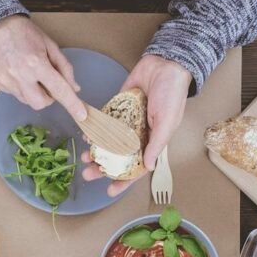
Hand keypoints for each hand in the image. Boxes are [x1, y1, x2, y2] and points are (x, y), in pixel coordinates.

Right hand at [0, 15, 85, 118]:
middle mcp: (20, 76)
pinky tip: (16, 72)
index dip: (71, 104)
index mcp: (36, 63)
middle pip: (40, 103)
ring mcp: (6, 82)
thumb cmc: (22, 32)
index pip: (59, 89)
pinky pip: (14, 94)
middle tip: (46, 83)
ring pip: (26, 100)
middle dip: (47, 98)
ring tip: (28, 73)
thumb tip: (73, 88)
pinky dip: (20, 87)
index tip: (81, 115)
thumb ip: (63, 67)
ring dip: (33, 92)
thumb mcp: (49, 44)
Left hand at [81, 54, 190, 195]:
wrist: (165, 65)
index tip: (109, 191)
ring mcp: (126, 122)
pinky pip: (103, 123)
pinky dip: (95, 130)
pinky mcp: (116, 108)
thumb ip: (156, 144)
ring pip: (107, 143)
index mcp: (151, 142)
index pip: (136, 168)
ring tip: (84, 157)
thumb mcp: (167, 122)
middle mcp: (137, 135)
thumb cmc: (172, 94)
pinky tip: (86, 136)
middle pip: (117, 158)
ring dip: (96, 151)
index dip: (123, 181)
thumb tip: (147, 167)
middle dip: (102, 168)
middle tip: (88, 174)